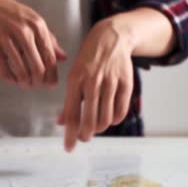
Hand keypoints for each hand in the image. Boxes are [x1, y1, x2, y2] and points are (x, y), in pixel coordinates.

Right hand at [0, 0, 66, 87]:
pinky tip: (12, 80)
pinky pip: (4, 70)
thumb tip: (63, 58)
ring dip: (24, 83)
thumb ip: (48, 39)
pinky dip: (10, 79)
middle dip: (38, 82)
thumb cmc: (9, 14)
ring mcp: (6, 38)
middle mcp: (24, 31)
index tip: (50, 84)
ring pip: (22, 72)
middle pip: (38, 68)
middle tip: (35, 86)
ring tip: (24, 84)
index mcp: (37, 25)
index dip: (51, 75)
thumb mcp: (32, 20)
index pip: (50, 57)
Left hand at [59, 18, 134, 151]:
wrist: (110, 38)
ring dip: (99, 128)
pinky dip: (114, 120)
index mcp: (75, 80)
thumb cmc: (88, 60)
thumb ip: (69, 100)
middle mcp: (93, 81)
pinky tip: (109, 119)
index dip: (70, 134)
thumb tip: (61, 124)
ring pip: (105, 118)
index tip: (69, 148)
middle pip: (89, 119)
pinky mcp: (126, 83)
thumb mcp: (73, 75)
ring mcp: (110, 82)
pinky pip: (120, 110)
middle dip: (85, 135)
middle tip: (84, 138)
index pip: (71, 114)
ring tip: (95, 127)